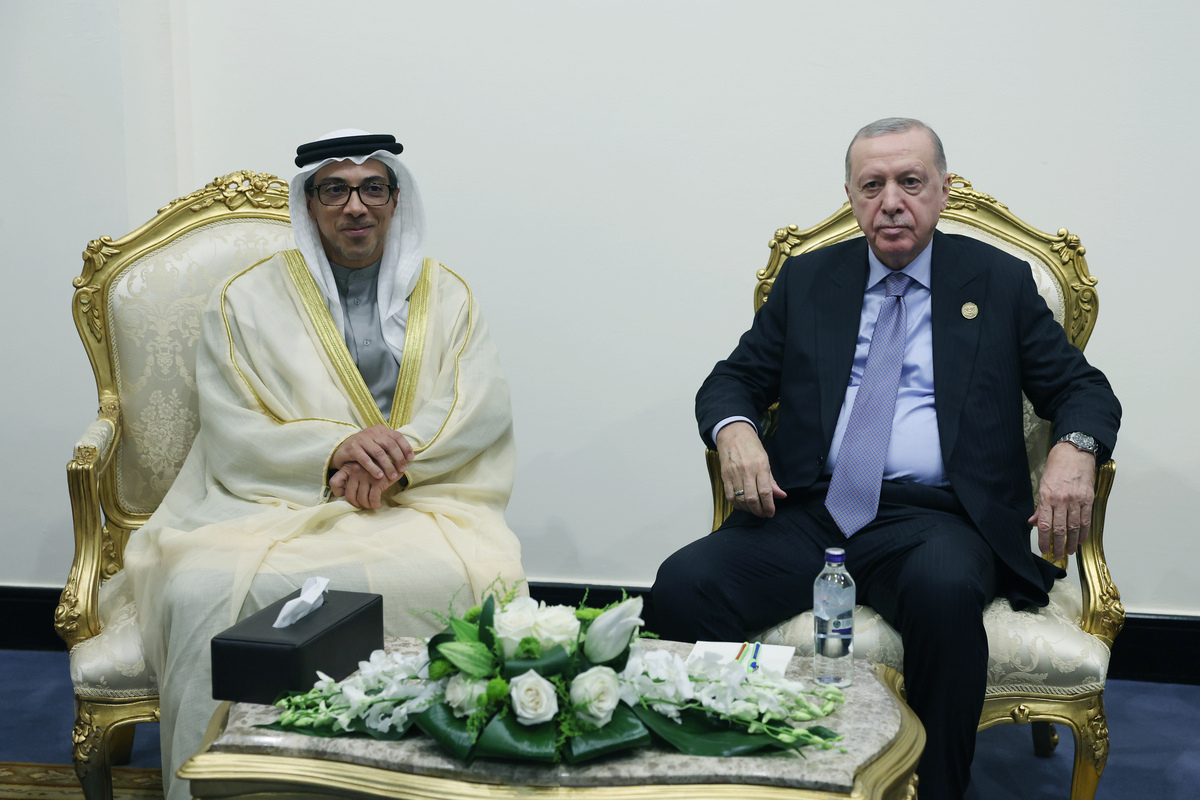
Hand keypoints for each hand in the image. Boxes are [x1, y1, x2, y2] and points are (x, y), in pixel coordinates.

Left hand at [330, 462, 389, 509]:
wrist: (395, 456)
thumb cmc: (378, 463)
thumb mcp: (363, 464)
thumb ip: (354, 474)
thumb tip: (347, 492)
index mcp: (349, 467)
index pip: (335, 482)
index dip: (338, 492)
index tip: (345, 494)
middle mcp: (355, 472)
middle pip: (349, 495)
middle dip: (356, 504)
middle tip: (362, 505)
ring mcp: (366, 477)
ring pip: (362, 499)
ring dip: (366, 505)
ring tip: (371, 505)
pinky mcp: (378, 482)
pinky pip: (373, 499)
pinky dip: (375, 504)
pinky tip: (378, 505)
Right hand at [332, 424, 412, 482]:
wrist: (342, 449)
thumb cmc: (364, 449)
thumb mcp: (377, 443)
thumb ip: (390, 446)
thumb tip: (409, 455)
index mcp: (380, 429)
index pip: (397, 436)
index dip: (405, 447)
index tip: (411, 458)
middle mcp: (371, 432)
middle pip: (389, 444)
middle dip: (398, 458)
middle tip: (402, 469)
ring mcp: (361, 439)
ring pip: (379, 453)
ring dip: (388, 465)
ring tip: (392, 476)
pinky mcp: (352, 449)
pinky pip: (365, 460)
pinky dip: (374, 468)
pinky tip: (379, 476)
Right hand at [716, 421, 786, 517]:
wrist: (733, 434)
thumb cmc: (751, 446)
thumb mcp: (765, 460)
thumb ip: (772, 480)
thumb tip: (781, 496)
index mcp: (760, 466)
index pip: (765, 492)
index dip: (769, 506)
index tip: (771, 513)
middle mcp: (747, 471)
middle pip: (752, 498)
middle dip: (759, 511)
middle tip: (764, 514)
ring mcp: (734, 474)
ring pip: (740, 499)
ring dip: (748, 510)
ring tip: (754, 511)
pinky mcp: (724, 476)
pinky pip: (730, 496)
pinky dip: (737, 505)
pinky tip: (742, 506)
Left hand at [1029, 441, 1096, 559]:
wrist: (1074, 452)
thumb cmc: (1056, 467)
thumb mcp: (1042, 484)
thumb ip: (1040, 506)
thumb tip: (1033, 522)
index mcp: (1047, 497)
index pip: (1045, 525)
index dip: (1044, 540)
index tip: (1044, 550)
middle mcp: (1062, 500)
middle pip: (1060, 529)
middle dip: (1058, 545)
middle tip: (1057, 555)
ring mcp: (1077, 500)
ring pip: (1074, 527)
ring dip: (1072, 542)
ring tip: (1070, 551)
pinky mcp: (1089, 498)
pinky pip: (1086, 520)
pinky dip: (1084, 532)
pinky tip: (1081, 540)